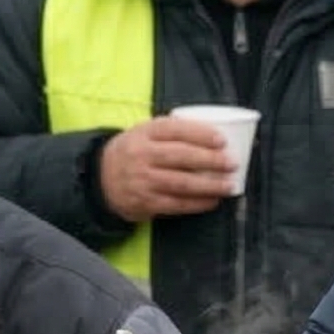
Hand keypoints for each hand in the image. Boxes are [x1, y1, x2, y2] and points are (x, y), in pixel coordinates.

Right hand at [99, 118, 235, 222]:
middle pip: (181, 157)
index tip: (222, 140)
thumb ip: (172, 132)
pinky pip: (176, 204)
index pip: (175, 130)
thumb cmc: (134, 151)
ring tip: (228, 185)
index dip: (200, 134)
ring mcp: (143, 180)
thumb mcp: (145, 133)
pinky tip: (212, 201)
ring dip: (209, 185)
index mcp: (144, 132)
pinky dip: (197, 204)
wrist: (101, 178)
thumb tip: (214, 136)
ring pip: (182, 183)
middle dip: (211, 160)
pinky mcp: (145, 202)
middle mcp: (142, 155)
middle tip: (232, 163)